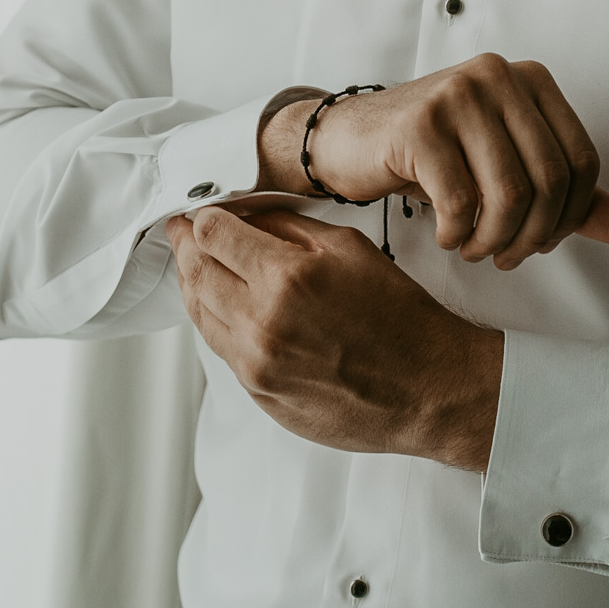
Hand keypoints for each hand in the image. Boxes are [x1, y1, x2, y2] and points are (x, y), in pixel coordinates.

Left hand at [166, 207, 503, 469]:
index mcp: (286, 279)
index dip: (200, 218)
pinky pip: (221, 349)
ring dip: (193, 284)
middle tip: (182, 232)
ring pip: (200, 315)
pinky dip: (215, 321)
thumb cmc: (399, 316)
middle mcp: (262, 325)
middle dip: (186, 247)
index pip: (213, 236)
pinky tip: (224, 305)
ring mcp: (256, 366)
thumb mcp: (350, 248)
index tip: (197, 212)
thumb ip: (288, 227)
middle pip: (195, 274)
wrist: (427, 388)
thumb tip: (246, 215)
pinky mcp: (260, 395)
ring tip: (195, 264)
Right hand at [259, 54, 608, 269]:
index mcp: (530, 80)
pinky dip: (458, 234)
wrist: (351, 139)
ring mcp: (458, 94)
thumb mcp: (507, 168)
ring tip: (476, 247)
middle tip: (507, 254)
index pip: (583, 160)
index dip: (570, 216)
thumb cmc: (435, 154)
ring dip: (495, 240)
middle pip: (550, 180)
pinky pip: (460, 201)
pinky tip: (447, 234)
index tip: (543, 240)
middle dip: (533, 235)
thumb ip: (569, 197)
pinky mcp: (420, 125)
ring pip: (509, 194)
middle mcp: (498, 76)